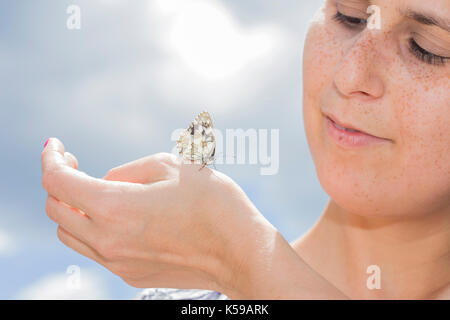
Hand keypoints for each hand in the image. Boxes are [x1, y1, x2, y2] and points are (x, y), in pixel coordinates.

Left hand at [41, 137, 267, 296]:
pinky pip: (95, 250)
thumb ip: (128, 171)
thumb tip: (106, 182)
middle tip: (76, 164)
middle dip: (59, 183)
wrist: (241, 253)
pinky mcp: (131, 275)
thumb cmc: (214, 203)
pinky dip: (93, 229)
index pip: (58, 182)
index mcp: (114, 208)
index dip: (51, 158)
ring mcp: (118, 263)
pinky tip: (118, 215)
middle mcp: (108, 241)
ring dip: (73, 210)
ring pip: (70, 235)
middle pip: (56, 211)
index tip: (56, 146)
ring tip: (96, 191)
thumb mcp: (172, 166)